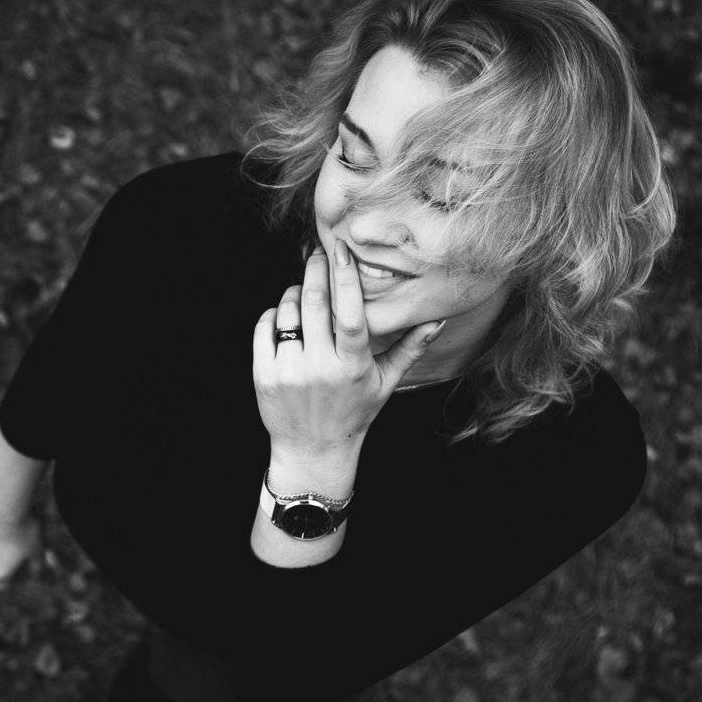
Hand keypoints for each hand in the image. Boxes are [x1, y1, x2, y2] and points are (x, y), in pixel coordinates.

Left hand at [253, 239, 445, 458]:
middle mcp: (320, 368)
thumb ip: (410, 349)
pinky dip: (273, 314)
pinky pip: (264, 328)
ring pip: (287, 312)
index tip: (342, 252)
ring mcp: (289, 372)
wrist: (314, 449)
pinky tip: (284, 317)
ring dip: (293, 293)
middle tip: (318, 255)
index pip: (350, 316)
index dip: (345, 280)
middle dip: (314, 271)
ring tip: (301, 293)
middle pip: (314, 305)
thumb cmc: (355, 412)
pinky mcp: (264, 375)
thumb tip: (438, 319)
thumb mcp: (386, 382)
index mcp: (352, 367)